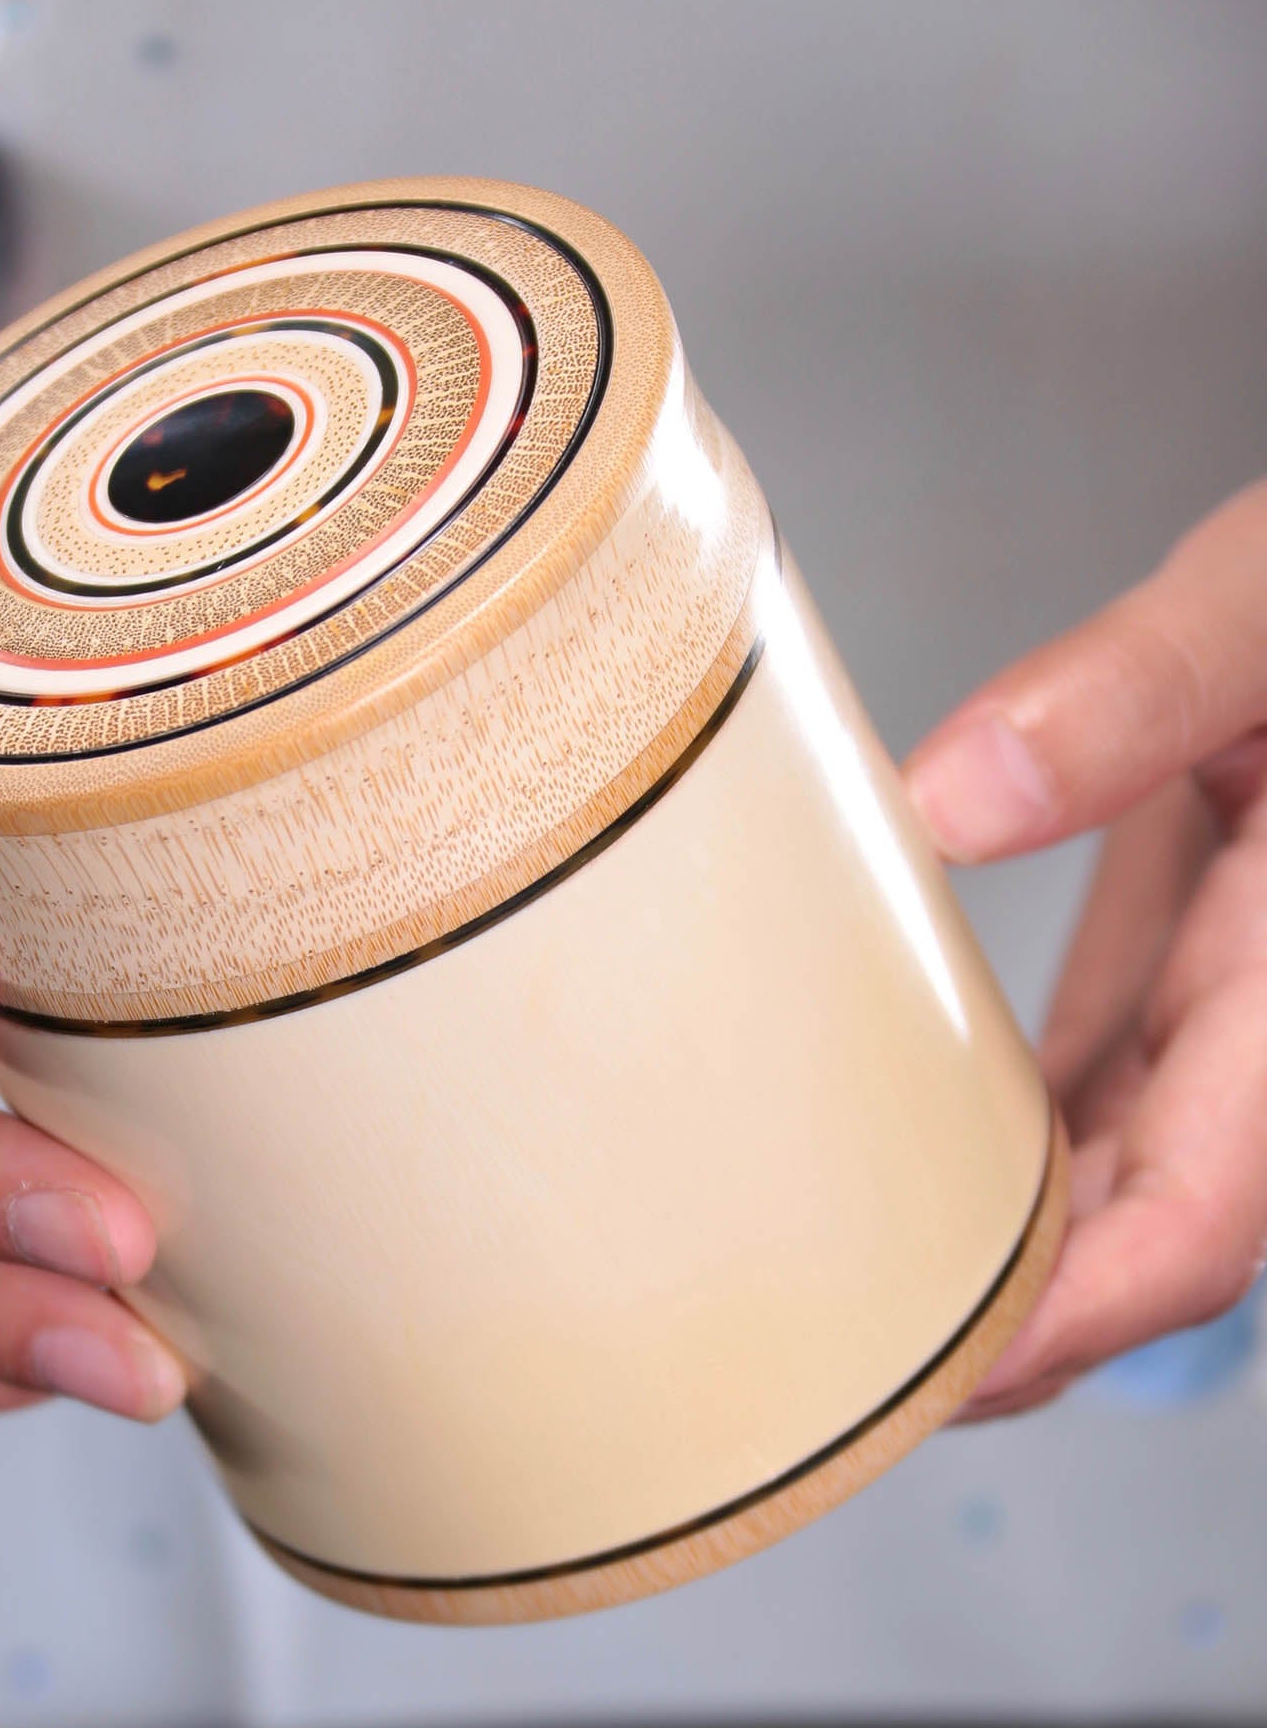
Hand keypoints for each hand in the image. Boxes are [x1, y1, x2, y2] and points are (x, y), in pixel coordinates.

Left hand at [905, 478, 1266, 1418]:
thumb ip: (1140, 688)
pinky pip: (1115, 1089)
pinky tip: (919, 1151)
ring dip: (1012, 1250)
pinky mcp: (1205, 962)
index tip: (941, 1373)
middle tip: (834, 1369)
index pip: (1205, 1214)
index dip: (1079, 1316)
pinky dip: (1026, 1144)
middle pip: (1156, 1233)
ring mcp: (1245, 1006)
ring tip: (853, 1287)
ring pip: (1131, 1173)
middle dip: (1014, 1327)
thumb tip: (948, 802)